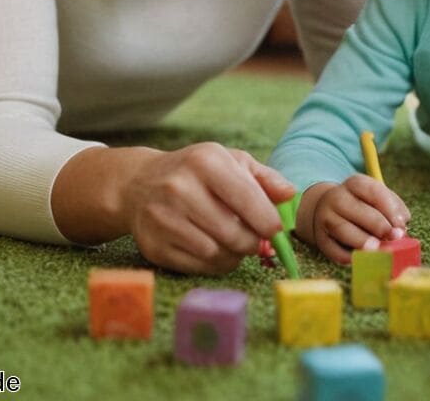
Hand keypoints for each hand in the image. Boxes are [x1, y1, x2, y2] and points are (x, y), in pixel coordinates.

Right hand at [122, 142, 293, 273]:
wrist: (138, 184)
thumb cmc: (196, 173)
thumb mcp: (230, 162)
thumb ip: (265, 178)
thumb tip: (291, 194)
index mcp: (205, 162)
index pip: (248, 199)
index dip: (269, 221)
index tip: (275, 229)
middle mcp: (180, 188)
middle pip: (235, 234)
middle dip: (253, 243)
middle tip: (257, 241)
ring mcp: (163, 219)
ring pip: (217, 253)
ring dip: (235, 255)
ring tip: (236, 243)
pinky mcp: (153, 245)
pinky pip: (198, 266)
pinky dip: (215, 264)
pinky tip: (215, 249)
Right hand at [297, 175, 410, 264]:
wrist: (328, 210)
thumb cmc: (363, 206)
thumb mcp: (378, 198)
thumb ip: (394, 209)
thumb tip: (402, 229)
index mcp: (355, 183)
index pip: (373, 191)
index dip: (390, 209)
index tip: (401, 225)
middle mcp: (337, 198)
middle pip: (358, 210)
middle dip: (378, 225)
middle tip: (394, 238)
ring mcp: (326, 218)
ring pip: (343, 229)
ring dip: (362, 241)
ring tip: (377, 249)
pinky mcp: (321, 240)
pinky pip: (334, 250)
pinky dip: (349, 257)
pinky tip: (363, 259)